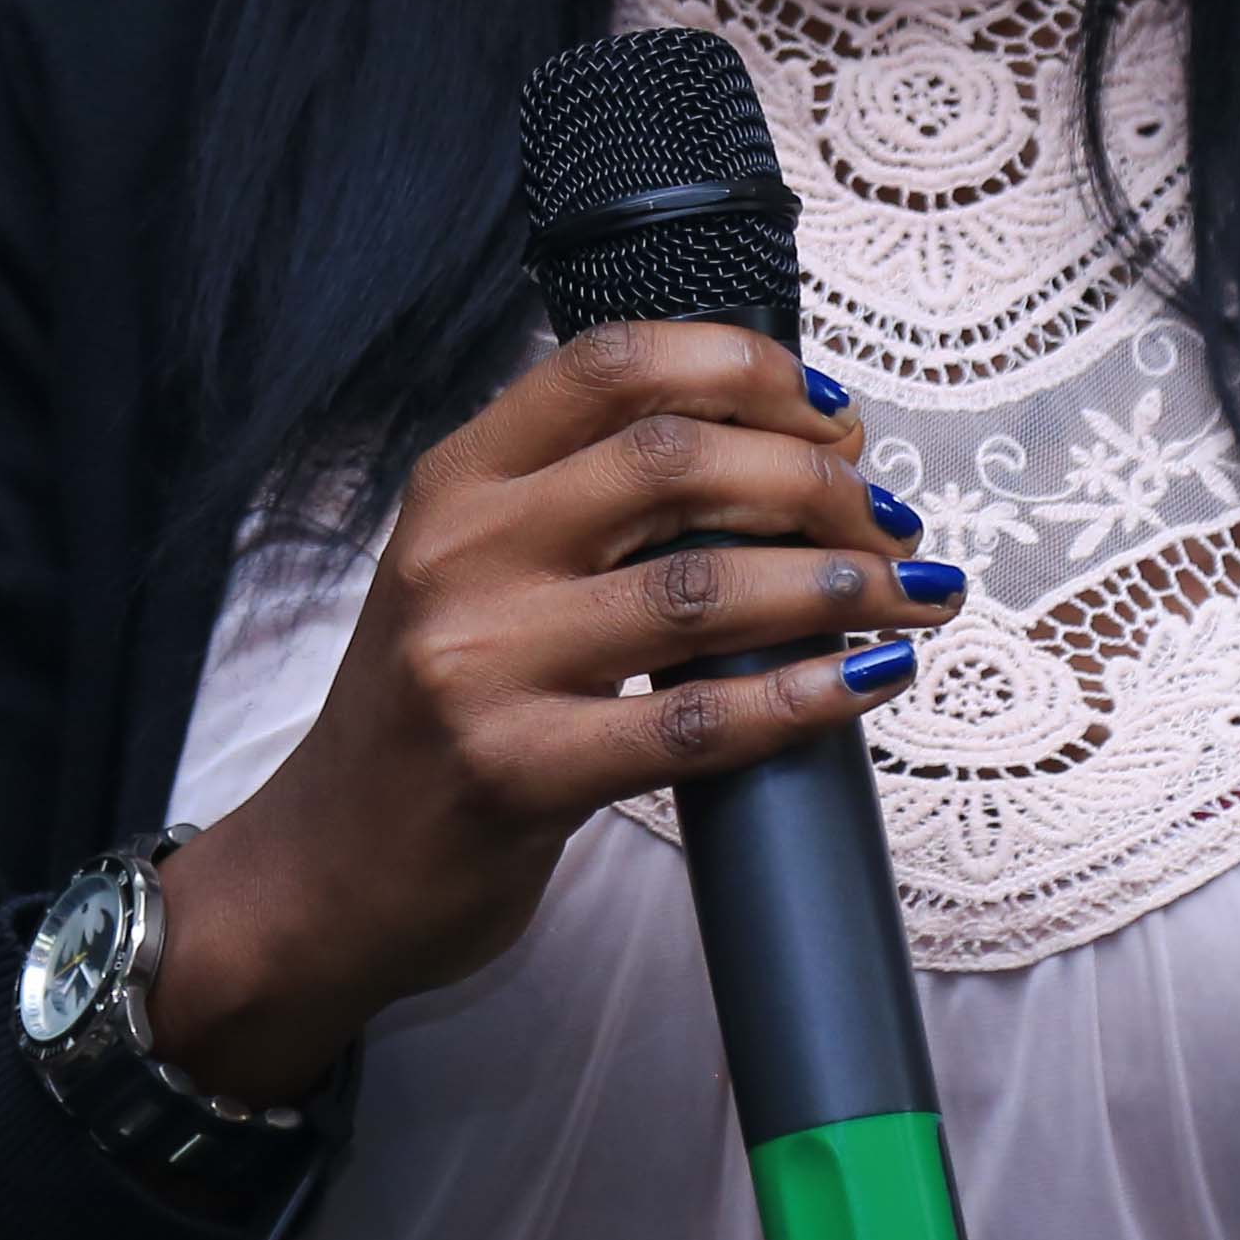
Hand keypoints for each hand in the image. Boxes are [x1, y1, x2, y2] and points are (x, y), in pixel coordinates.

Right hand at [150, 320, 958, 1103]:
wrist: (327, 872)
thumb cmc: (433, 715)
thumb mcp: (479, 574)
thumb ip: (592, 504)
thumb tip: (796, 451)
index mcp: (457, 481)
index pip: (611, 366)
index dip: (745, 368)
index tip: (834, 410)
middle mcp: (463, 554)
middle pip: (677, 461)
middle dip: (818, 480)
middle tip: (892, 522)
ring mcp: (482, 664)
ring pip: (701, 589)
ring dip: (839, 584)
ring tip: (913, 595)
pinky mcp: (519, 774)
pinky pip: (697, 725)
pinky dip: (806, 696)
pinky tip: (870, 681)